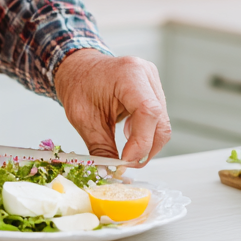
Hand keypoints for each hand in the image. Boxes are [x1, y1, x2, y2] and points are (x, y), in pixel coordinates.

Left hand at [54, 49, 170, 165]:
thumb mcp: (83, 119)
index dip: (141, 142)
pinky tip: (128, 132)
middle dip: (144, 149)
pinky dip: (145, 134)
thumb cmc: (78, 84)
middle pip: (160, 122)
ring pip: (161, 125)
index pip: (148, 111)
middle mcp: (146, 74)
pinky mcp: (154, 90)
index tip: (125, 161)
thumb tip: (111, 173)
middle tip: (124, 164)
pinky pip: (158, 120)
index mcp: (129, 73)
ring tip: (124, 146)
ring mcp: (153, 81)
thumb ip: (100, 148)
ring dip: (145, 143)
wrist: (78, 68)